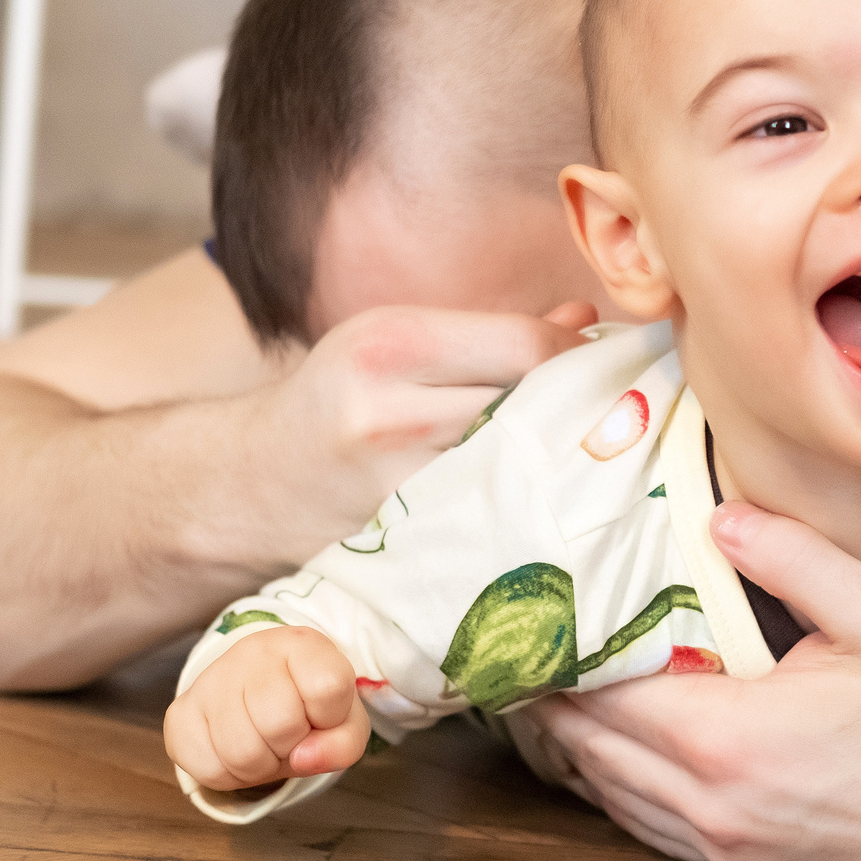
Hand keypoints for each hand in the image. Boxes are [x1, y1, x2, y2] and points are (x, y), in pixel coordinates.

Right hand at [165, 624, 370, 791]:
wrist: (259, 695)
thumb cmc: (308, 708)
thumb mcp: (343, 723)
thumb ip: (342, 744)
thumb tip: (303, 759)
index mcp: (302, 644)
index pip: (328, 686)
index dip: (330, 716)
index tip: (321, 711)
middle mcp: (252, 652)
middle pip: (280, 724)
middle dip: (292, 744)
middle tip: (289, 734)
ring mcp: (210, 680)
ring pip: (241, 752)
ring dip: (261, 766)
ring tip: (265, 744)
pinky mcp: (180, 713)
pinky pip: (209, 769)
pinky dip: (230, 776)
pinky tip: (236, 751)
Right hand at [244, 302, 595, 561]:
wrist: (250, 485)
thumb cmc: (337, 403)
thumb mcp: (398, 346)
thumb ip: (493, 336)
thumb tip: (586, 322)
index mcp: (392, 342)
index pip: (527, 347)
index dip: (579, 359)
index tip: (601, 371)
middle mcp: (389, 410)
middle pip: (530, 407)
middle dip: (576, 413)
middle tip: (610, 420)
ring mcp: (394, 483)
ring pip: (519, 467)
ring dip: (558, 464)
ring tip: (581, 460)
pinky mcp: (402, 538)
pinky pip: (493, 515)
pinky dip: (523, 506)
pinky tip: (538, 502)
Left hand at [524, 500, 860, 860]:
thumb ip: (794, 558)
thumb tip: (717, 516)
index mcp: (729, 740)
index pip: (599, 695)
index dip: (555, 653)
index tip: (531, 607)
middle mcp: (712, 804)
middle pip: (585, 751)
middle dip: (548, 695)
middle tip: (524, 637)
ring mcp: (728, 845)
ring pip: (607, 797)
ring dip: (574, 744)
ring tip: (553, 683)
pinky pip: (646, 828)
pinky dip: (615, 785)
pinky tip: (616, 747)